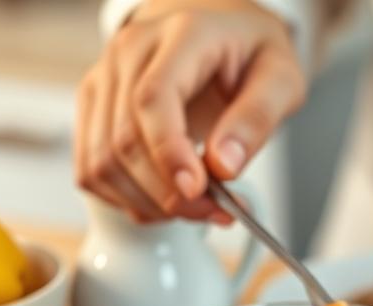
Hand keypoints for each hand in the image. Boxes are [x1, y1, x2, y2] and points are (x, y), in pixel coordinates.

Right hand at [75, 0, 305, 222]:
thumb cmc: (249, 52)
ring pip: (101, 162)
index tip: (196, 191)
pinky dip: (127, 199)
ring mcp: (104, 79)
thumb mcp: (280, 77)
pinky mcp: (94, 107)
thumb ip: (257, 118)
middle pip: (124, 140)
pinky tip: (165, 200)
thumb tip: (224, 166)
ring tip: (197, 209)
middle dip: (169, 193)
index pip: (153, 98)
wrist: (218, 28)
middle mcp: (130, 52)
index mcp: (180, 35)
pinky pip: (91, 169)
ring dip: (148, 203)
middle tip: (217, 211)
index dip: (168, 153)